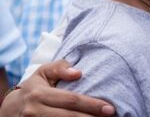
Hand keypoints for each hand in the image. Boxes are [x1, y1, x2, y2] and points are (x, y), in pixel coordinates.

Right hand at [0, 60, 114, 115]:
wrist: (9, 109)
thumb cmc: (34, 86)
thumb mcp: (43, 72)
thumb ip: (60, 67)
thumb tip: (78, 73)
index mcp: (40, 95)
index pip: (71, 100)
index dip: (91, 104)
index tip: (109, 108)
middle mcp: (35, 112)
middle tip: (111, 116)